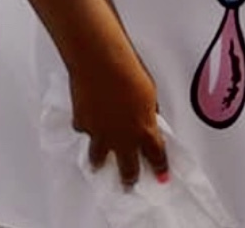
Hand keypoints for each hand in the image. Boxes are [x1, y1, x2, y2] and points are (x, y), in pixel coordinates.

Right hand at [69, 45, 167, 187]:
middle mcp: (123, 138)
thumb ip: (149, 110)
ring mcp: (100, 133)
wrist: (100, 60)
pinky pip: (84, 131)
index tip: (161, 176)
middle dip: (130, 179)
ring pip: (99, 159)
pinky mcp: (82, 123)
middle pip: (128, 169)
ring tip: (98, 165)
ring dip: (100, 162)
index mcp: (145, 130)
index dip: (160, 168)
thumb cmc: (127, 68)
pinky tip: (85, 122)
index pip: (157, 157)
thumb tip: (147, 114)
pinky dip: (85, 127)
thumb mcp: (149, 91)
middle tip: (128, 184)